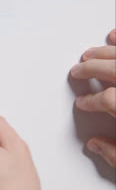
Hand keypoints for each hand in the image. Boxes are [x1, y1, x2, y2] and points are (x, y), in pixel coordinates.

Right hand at [71, 29, 115, 166]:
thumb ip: (114, 154)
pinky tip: (114, 35)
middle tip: (78, 70)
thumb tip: (94, 144)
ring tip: (91, 53)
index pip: (106, 100)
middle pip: (111, 70)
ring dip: (105, 52)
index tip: (83, 103)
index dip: (90, 101)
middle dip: (90, 69)